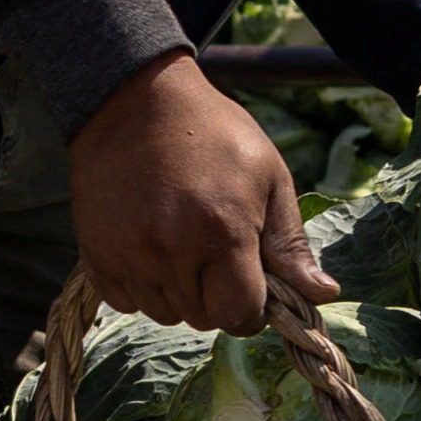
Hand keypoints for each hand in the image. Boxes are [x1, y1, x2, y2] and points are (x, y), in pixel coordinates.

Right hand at [66, 54, 336, 332]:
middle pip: (204, 319)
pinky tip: (151, 246)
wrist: (136, 100)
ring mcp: (129, 254)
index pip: (241, 317)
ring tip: (182, 243)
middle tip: (215, 250)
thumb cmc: (214, 134)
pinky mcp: (96, 254)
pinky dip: (143, 287)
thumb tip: (324, 296)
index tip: (250, 281)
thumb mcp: (269, 177)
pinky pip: (127, 302)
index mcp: (222, 231)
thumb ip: (291, 245)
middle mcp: (171, 249)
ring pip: (164, 314)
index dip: (253, 307)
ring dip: (179, 293)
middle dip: (217, 297)